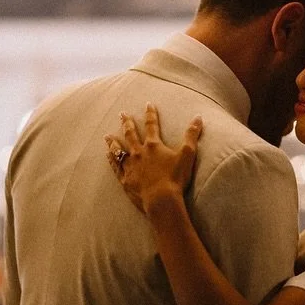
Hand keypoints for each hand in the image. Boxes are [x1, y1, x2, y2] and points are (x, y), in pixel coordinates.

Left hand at [104, 104, 202, 219]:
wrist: (161, 199)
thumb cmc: (175, 177)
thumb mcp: (187, 154)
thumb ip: (192, 135)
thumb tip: (198, 117)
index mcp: (154, 146)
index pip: (152, 125)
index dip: (150, 113)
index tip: (147, 104)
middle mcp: (139, 153)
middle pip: (131, 134)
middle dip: (127, 123)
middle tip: (121, 113)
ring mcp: (130, 166)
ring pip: (118, 150)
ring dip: (113, 142)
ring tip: (107, 136)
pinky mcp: (126, 179)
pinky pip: (116, 167)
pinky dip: (111, 160)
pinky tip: (107, 156)